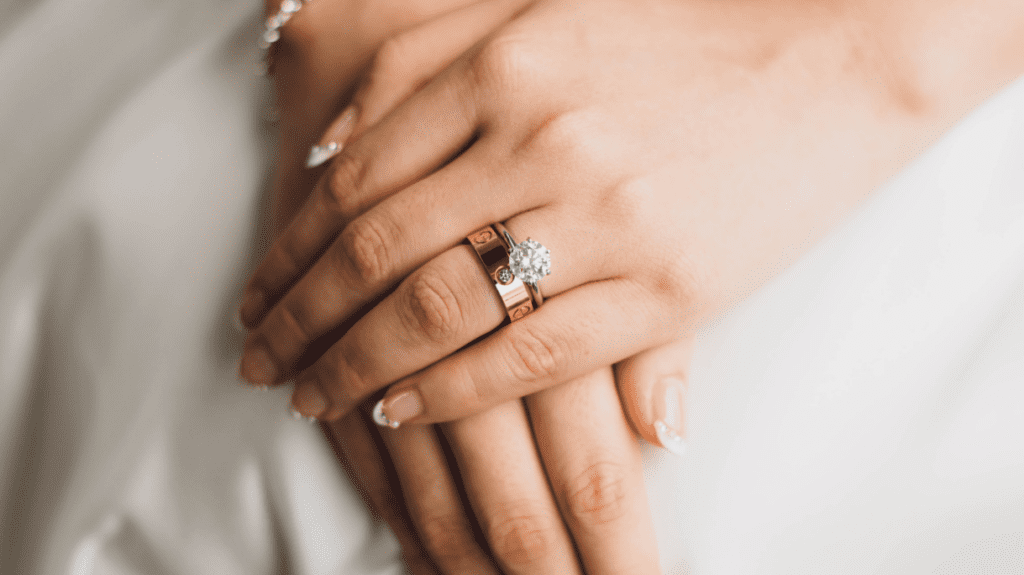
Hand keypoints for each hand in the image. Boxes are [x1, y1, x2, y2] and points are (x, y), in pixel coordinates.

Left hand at [255, 0, 661, 571]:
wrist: (833, 62)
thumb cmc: (683, 40)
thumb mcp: (547, 18)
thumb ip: (433, 70)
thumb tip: (331, 148)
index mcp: (507, 61)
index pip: (356, 175)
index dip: (290, 247)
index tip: (259, 293)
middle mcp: (544, 136)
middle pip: (377, 251)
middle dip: (301, 319)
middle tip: (261, 361)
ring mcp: (608, 216)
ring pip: (440, 313)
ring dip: (357, 365)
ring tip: (314, 398)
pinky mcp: (667, 288)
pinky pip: (530, 356)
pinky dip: (452, 392)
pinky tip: (403, 409)